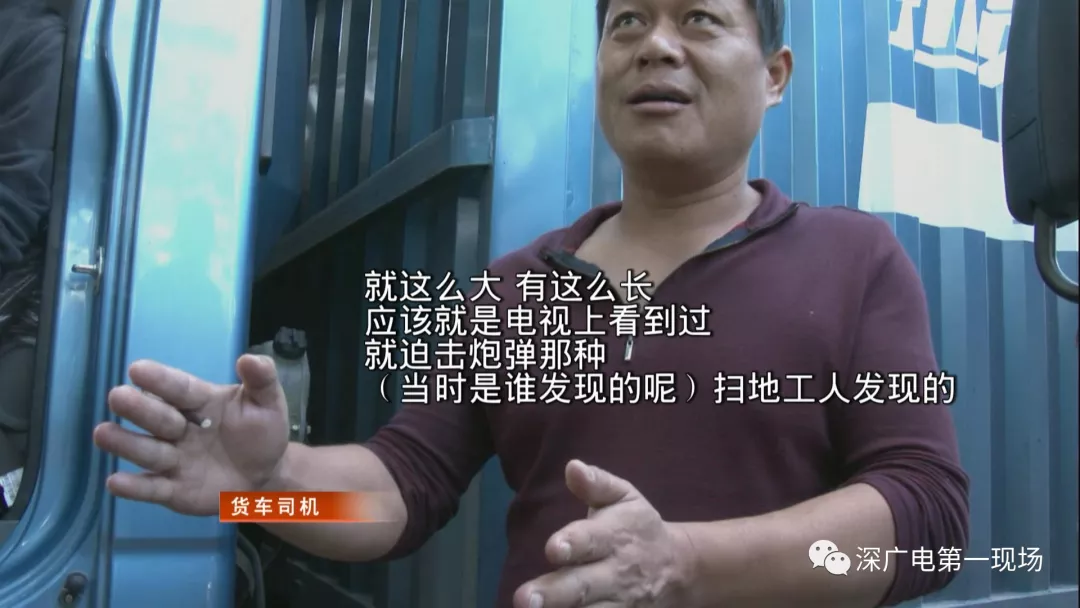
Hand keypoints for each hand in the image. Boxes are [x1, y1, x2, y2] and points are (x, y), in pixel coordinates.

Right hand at [92, 355, 289, 515]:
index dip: (160, 380)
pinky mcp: (173, 490)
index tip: (138, 369)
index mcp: (200, 402)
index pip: (179, 389)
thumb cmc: (260, 431)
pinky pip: (152, 488)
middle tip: (118, 396)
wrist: (266, 474)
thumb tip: (251, 358)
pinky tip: (115, 482)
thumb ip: (262, 379)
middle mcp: (179, 429)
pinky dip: (134, 487)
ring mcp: (174, 460)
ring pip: (147, 450)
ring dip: (126, 443)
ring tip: (102, 433)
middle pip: (157, 417)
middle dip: (139, 408)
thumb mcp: (267, 403)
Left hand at [514, 460, 696, 607]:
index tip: (553, 548)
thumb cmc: (638, 525)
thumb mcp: (624, 497)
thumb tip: (572, 467)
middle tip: (525, 599)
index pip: (591, 540)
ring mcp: (618, 603)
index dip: (573, 544)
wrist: (678, 567)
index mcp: (614, 536)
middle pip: (583, 586)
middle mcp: (614, 573)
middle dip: (554, 593)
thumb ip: (597, 483)